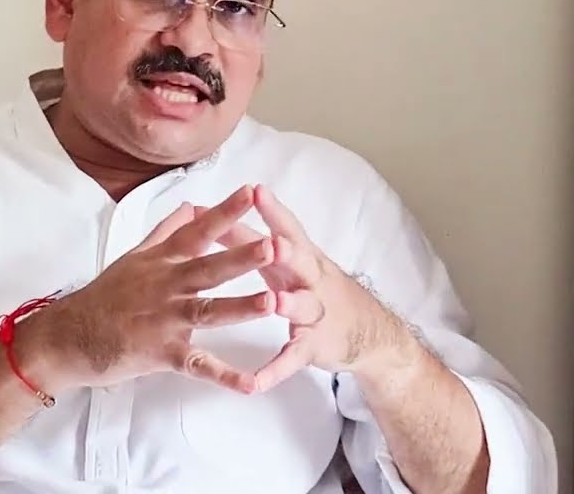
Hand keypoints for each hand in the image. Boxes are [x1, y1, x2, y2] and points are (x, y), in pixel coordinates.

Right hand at [33, 186, 275, 393]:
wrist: (68, 336)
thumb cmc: (103, 297)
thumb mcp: (134, 257)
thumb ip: (166, 232)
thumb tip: (190, 206)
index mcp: (162, 262)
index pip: (197, 231)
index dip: (224, 212)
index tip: (251, 192)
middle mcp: (165, 287)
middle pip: (208, 269)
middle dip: (242, 258)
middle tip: (275, 246)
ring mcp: (164, 320)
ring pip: (207, 312)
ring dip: (240, 308)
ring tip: (272, 302)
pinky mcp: (161, 353)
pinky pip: (197, 365)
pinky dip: (223, 376)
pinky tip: (250, 383)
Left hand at [203, 185, 416, 392]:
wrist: (366, 330)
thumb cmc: (311, 284)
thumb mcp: (286, 259)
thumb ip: (247, 238)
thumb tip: (207, 214)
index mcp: (301, 255)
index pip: (287, 227)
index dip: (273, 210)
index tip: (256, 190)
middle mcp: (311, 280)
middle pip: (300, 262)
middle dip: (286, 252)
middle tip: (272, 243)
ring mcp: (315, 313)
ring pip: (302, 307)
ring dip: (290, 305)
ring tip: (275, 303)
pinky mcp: (313, 346)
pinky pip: (292, 359)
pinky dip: (275, 370)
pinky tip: (255, 382)